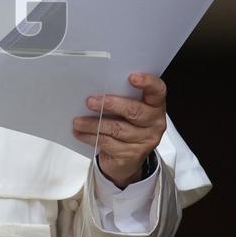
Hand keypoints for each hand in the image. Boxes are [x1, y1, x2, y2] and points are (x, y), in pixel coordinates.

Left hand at [72, 72, 166, 187]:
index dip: (148, 82)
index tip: (132, 77)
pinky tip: (80, 133)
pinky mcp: (131, 155)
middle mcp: (154, 123)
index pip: (158, 91)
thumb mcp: (127, 110)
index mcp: (155, 106)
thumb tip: (96, 88)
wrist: (127, 159)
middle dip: (110, 104)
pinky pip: (108, 143)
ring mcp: (144, 141)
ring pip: (116, 129)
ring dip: (93, 124)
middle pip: (134, 111)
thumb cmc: (126, 126)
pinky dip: (90, 137)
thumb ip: (120, 97)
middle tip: (90, 101)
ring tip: (78, 121)